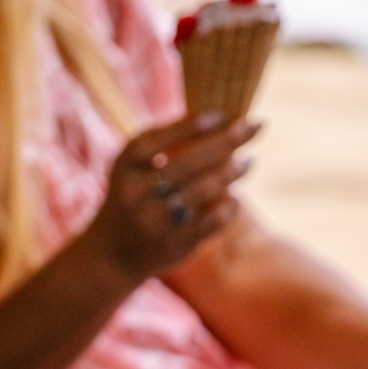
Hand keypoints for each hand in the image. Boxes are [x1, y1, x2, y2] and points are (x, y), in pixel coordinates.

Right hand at [83, 113, 258, 284]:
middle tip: (255, 124)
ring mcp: (154, 221)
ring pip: (201, 190)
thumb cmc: (133, 198)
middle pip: (185, 162)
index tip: (220, 114)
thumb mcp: (134, 170)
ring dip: (231, 173)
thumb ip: (164, 147)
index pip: (154, 141)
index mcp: (124, 168)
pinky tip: (234, 198)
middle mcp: (135, 194)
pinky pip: (211, 220)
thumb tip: (219, 120)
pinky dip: (228, 206)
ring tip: (249, 160)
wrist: (111, 254)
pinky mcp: (173, 244)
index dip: (187, 127)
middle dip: (225, 141)